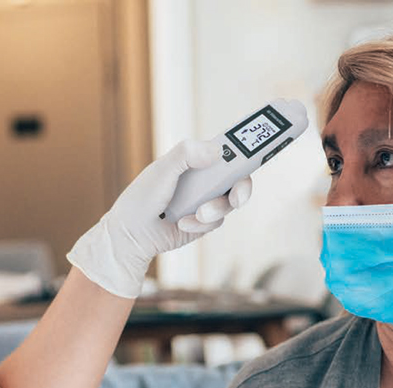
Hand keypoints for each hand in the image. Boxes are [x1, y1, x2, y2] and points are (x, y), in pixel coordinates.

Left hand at [67, 139, 251, 297]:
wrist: (131, 234)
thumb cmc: (143, 197)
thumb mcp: (162, 169)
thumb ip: (186, 154)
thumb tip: (217, 150)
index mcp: (196, 161)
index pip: (228, 150)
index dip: (247, 147)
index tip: (261, 148)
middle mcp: (205, 179)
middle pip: (239, 177)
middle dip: (243, 186)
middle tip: (238, 195)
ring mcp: (206, 201)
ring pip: (230, 202)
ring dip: (216, 209)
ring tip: (197, 214)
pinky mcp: (204, 223)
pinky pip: (217, 221)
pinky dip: (201, 223)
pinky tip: (182, 223)